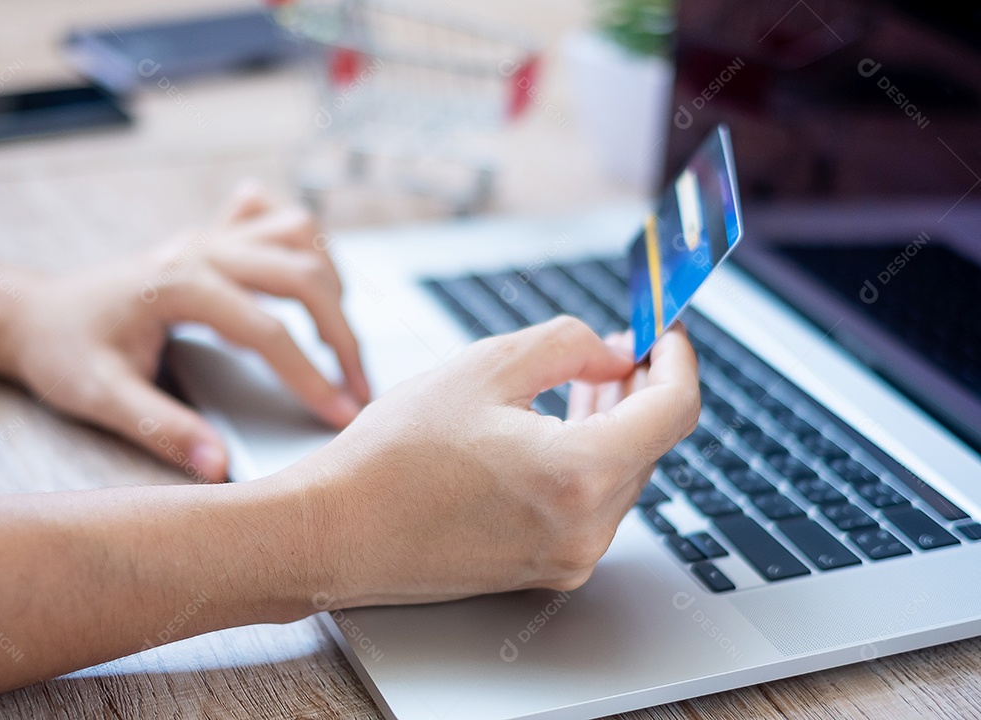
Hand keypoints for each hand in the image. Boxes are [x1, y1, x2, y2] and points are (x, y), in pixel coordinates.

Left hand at [8, 183, 369, 481]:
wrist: (36, 314)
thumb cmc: (65, 351)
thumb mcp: (101, 397)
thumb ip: (162, 428)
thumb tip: (217, 464)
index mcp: (179, 284)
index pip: (268, 331)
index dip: (311, 377)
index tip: (341, 415)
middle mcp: (202, 249)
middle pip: (302, 277)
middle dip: (342, 335)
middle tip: (357, 387)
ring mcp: (209, 237)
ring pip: (300, 236)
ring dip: (331, 284)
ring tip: (339, 339)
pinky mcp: (213, 237)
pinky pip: (274, 217)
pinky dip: (302, 242)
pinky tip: (303, 276)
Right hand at [293, 317, 699, 607]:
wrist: (336, 532)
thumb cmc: (392, 457)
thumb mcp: (484, 368)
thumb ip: (569, 346)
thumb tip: (616, 353)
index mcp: (578, 476)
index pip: (673, 410)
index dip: (676, 359)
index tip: (664, 335)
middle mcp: (586, 530)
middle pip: (651, 443)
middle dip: (639, 388)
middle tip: (613, 348)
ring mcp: (568, 558)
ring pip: (622, 474)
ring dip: (613, 423)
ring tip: (582, 382)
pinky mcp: (546, 570)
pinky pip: (592, 505)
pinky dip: (588, 461)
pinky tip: (555, 429)